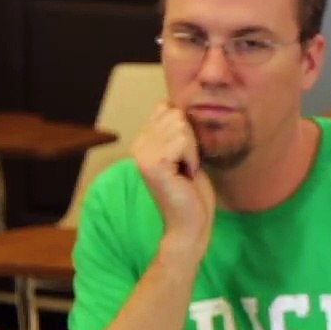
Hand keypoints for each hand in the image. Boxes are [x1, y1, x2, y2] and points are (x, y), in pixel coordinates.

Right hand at [132, 103, 215, 261]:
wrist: (190, 224)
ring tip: (186, 171)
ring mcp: (142, 153)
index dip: (186, 131)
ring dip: (192, 150)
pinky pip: (183, 141)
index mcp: (143, 141)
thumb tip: (171, 105)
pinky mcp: (152, 163)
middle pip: (175, 115)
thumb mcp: (185, 154)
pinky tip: (186, 174)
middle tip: (186, 166)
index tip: (185, 157)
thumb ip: (176, 131)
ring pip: (181, 126)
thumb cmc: (192, 193)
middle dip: (190, 140)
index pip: (167, 108)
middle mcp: (138, 145)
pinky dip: (192, 157)